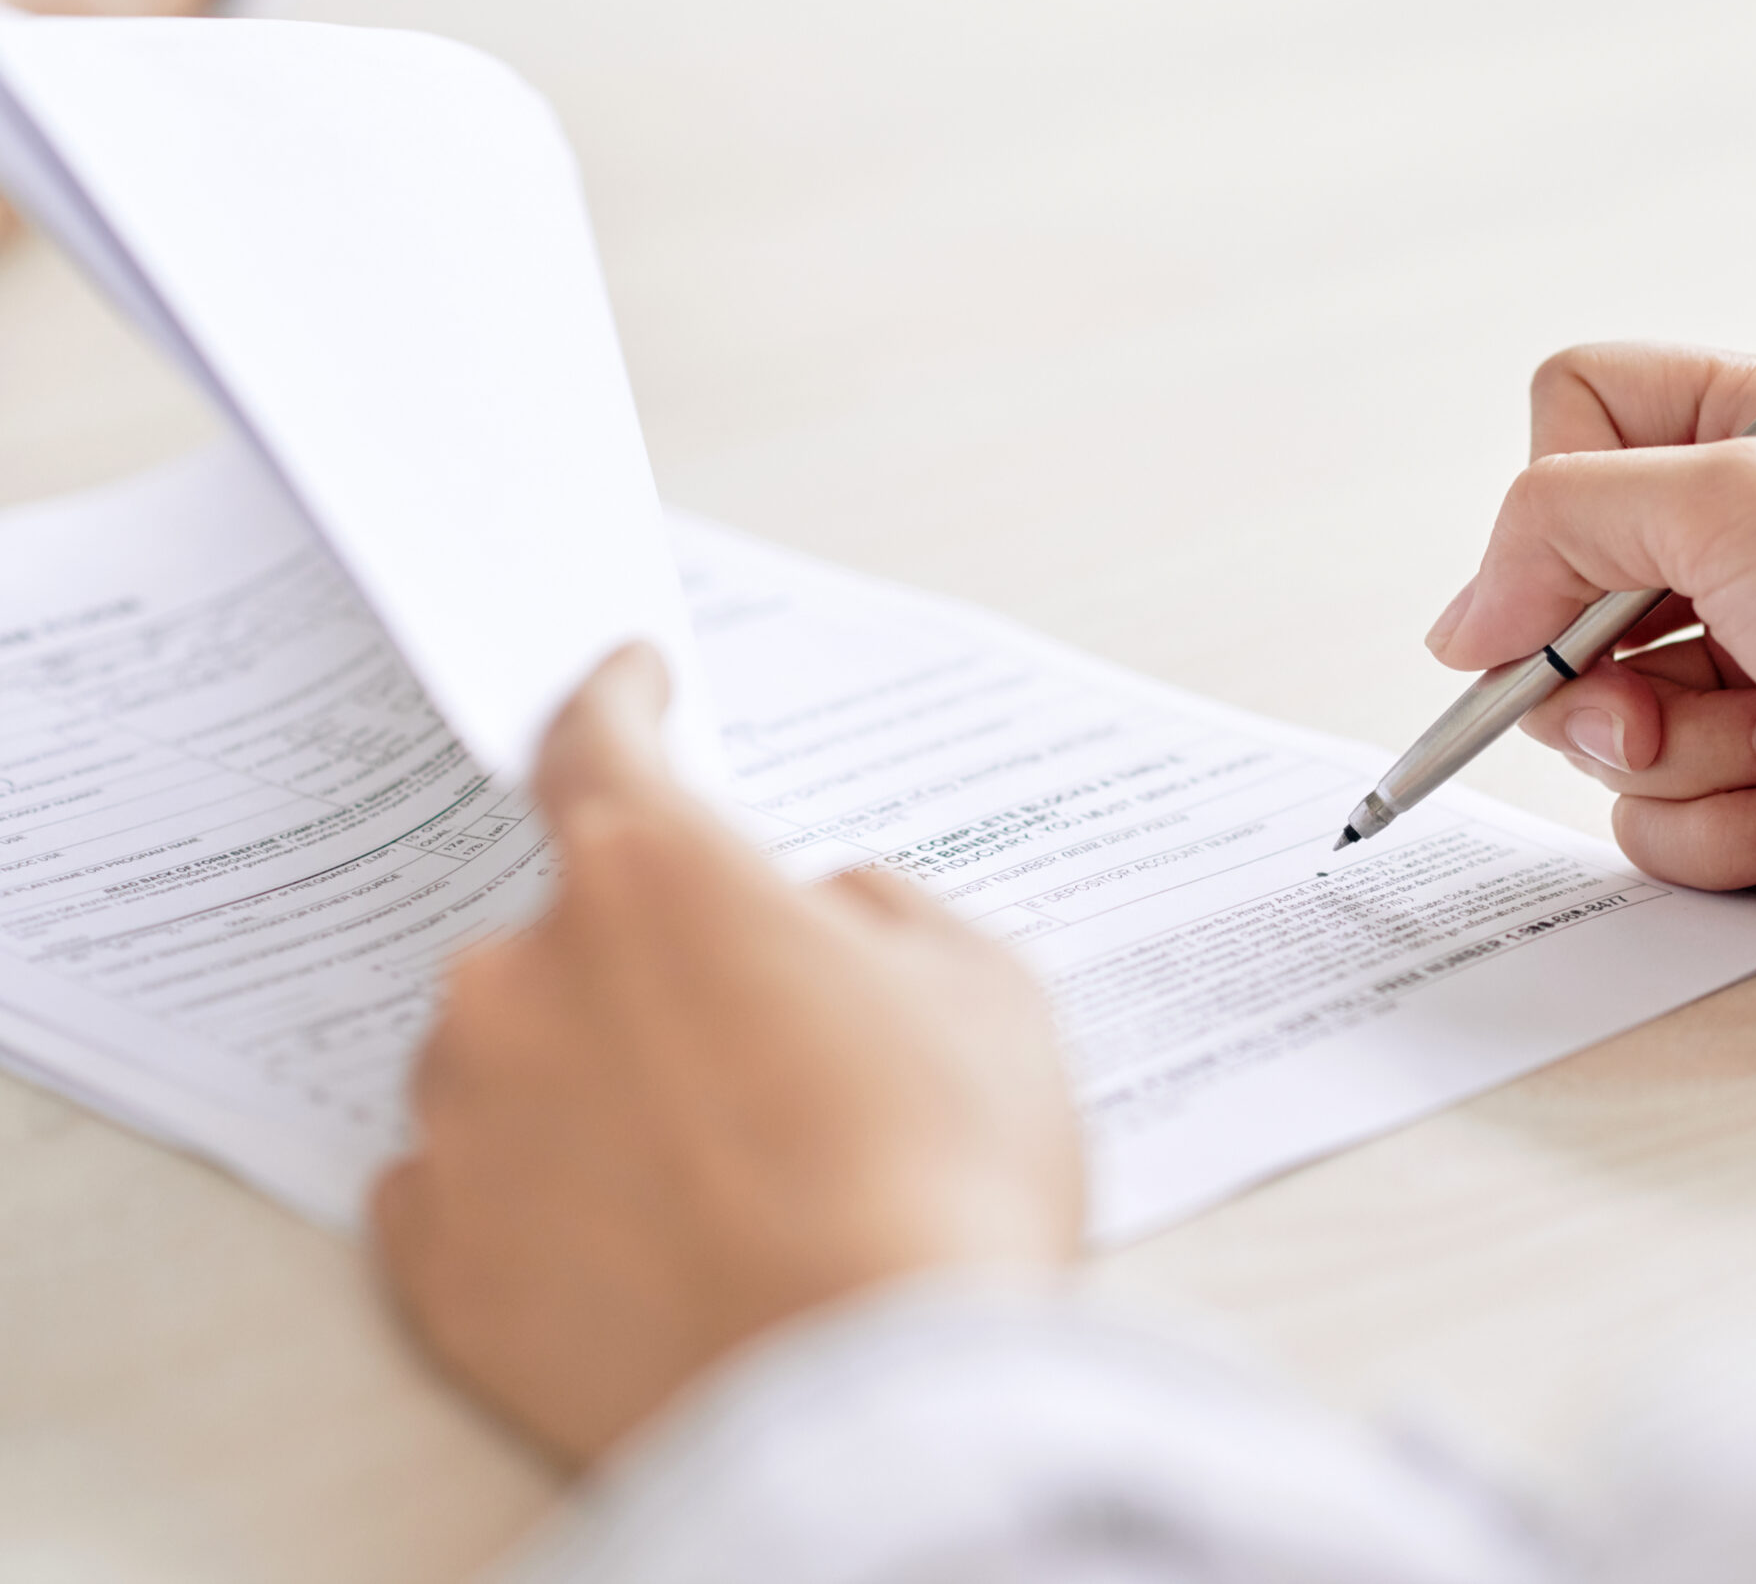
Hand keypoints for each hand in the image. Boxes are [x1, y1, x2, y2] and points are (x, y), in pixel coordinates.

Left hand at [372, 647, 1081, 1463]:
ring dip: (593, 1083)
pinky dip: (532, 1196)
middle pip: (570, 928)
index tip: (624, 681)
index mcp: (658, 876)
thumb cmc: (944, 1186)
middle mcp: (525, 976)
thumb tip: (820, 916)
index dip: (616, 699)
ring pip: (512, 1057)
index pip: (596, 741)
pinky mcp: (431, 1261)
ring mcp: (462, 1121)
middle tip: (768, 1061)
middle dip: (653, 969)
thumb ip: (883, 915)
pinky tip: (639, 1244)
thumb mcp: (988, 993)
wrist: (874, 1409)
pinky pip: (461, 1186)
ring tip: (726, 1184)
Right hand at [1428, 344, 1755, 960]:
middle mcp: (1738, 543)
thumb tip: (1466, 620)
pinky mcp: (1754, 776)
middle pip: (1554, 592)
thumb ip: (1564, 520)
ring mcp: (1743, 664)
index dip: (1551, 503)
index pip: (1566, 414)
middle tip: (1680, 691)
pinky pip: (1653, 816)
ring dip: (1690, 754)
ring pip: (1596, 724)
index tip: (1578, 583)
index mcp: (1747, 427)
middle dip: (1609, 670)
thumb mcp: (1738, 509)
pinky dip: (1728, 826)